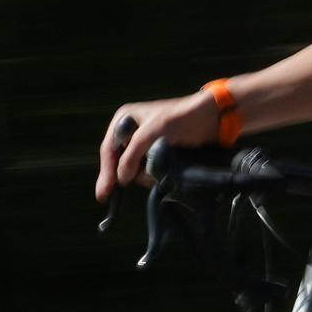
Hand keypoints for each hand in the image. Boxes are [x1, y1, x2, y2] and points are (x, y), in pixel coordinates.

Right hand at [95, 90, 221, 200]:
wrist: (207, 119)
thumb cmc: (179, 118)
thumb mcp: (152, 133)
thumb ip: (133, 154)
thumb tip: (121, 178)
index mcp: (124, 119)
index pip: (109, 150)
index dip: (106, 172)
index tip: (104, 192)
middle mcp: (130, 131)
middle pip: (117, 161)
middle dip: (124, 175)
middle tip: (113, 193)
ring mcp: (142, 142)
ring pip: (132, 168)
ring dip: (140, 175)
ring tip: (152, 173)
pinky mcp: (154, 152)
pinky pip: (144, 168)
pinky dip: (149, 174)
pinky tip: (156, 175)